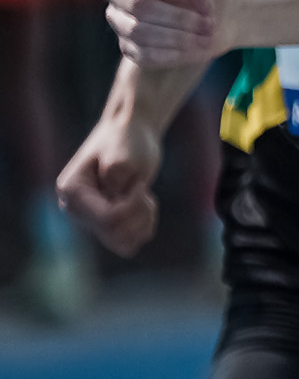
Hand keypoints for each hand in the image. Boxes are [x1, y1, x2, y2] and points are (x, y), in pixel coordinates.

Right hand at [56, 102, 161, 257]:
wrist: (132, 133)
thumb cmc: (127, 140)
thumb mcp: (124, 153)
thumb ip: (116, 173)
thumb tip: (112, 195)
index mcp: (72, 192)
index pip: (107, 218)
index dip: (132, 206)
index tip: (141, 186)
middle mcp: (77, 210)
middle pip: (116, 233)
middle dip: (139, 213)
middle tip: (144, 191)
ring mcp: (91, 220)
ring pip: (124, 244)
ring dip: (144, 221)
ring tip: (145, 197)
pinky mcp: (108, 225)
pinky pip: (130, 244)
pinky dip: (145, 227)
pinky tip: (144, 205)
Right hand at [100, 0, 226, 68]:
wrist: (217, 9)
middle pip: (138, 5)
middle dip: (179, 15)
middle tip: (210, 17)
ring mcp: (117, 16)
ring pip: (139, 32)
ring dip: (181, 35)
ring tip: (208, 30)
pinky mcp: (128, 45)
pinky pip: (145, 54)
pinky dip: (176, 52)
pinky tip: (197, 44)